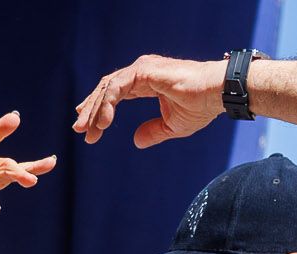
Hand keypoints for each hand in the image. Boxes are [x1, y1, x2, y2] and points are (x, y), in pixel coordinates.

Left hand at [74, 54, 227, 148]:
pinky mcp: (144, 71)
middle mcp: (141, 71)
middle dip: (91, 110)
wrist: (217, 94)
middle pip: (107, 89)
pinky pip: (116, 88)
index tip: (89, 127)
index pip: (115, 93)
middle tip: (79, 130)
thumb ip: (152, 132)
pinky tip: (102, 123)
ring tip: (85, 130)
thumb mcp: (172, 126)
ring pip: (108, 87)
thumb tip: (135, 141)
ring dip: (94, 109)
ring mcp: (141, 69)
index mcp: (146, 81)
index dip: (100, 109)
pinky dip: (106, 104)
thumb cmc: (201, 106)